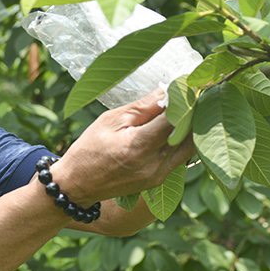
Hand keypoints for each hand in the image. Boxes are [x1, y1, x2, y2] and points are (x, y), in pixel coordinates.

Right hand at [50, 87, 195, 203]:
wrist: (78, 184)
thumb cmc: (89, 148)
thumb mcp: (110, 120)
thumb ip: (142, 107)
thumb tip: (167, 90)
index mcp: (138, 146)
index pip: (173, 119)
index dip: (183, 101)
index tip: (187, 86)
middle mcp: (153, 164)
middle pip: (188, 134)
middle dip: (191, 113)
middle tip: (191, 95)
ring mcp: (158, 175)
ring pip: (188, 147)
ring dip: (190, 128)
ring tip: (185, 109)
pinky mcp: (159, 180)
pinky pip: (180, 157)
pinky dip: (181, 141)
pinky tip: (174, 128)